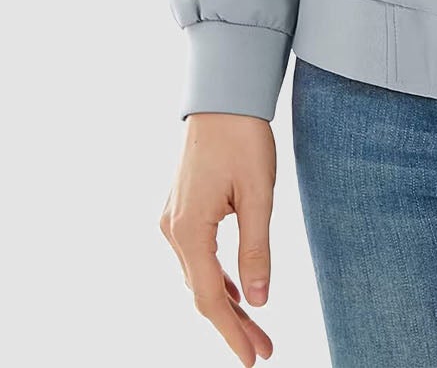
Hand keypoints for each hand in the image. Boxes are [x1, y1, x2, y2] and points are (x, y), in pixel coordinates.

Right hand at [160, 113, 276, 364]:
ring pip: (199, 277)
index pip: (211, 298)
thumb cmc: (243, 138)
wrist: (222, 95)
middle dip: (233, 325)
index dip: (233, 332)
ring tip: (256, 331)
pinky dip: (218, 279)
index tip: (254, 359)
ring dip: (226, 304)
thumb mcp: (258, 195)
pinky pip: (197, 258)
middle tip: (264, 351)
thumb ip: (256, 250)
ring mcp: (172, 220)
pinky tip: (238, 292)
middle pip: (203, 293)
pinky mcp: (181, 210)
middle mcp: (172, 231)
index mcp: (189, 230)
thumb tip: (260, 301)